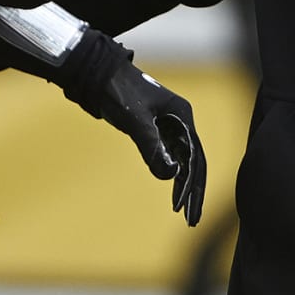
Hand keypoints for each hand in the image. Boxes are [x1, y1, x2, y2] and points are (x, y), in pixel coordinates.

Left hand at [59, 30, 206, 225]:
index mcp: (182, 115)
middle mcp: (181, 121)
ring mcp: (170, 127)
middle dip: (194, 191)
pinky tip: (173, 193)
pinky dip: (173, 176)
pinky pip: (171, 158)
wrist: (99, 75)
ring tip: (186, 214)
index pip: (195, 155)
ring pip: (184, 162)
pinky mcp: (158, 132)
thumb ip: (151, 147)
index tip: (185, 206)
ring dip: (185, 187)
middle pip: (194, 161)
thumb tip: (170, 175)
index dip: (192, 183)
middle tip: (192, 219)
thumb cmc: (118, 91)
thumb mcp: (135, 120)